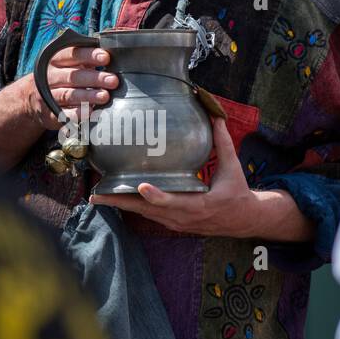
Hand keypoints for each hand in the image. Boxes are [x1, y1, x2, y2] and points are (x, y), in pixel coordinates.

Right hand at [26, 45, 119, 130]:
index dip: (89, 55)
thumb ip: (85, 59)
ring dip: (87, 95)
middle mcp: (50, 77)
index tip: (106, 58)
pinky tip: (90, 112)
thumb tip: (112, 55)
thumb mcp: (66, 64)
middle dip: (94, 78)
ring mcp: (48, 96)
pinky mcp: (49, 113)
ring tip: (104, 96)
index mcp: (55, 60)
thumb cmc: (59, 77)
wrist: (29, 99)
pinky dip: (77, 113)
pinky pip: (63, 113)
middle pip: (72, 76)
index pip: (72, 55)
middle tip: (113, 80)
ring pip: (69, 94)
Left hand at [90, 117, 257, 235]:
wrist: (242, 220)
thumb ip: (222, 141)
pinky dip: (131, 206)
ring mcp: (176, 222)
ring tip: (97, 196)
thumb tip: (216, 115)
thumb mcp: (233, 167)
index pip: (175, 201)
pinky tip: (114, 198)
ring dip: (121, 205)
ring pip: (144, 214)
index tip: (142, 186)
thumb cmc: (237, 192)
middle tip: (97, 195)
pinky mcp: (172, 223)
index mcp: (201, 204)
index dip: (158, 196)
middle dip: (121, 202)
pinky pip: (148, 215)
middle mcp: (184, 217)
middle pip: (148, 210)